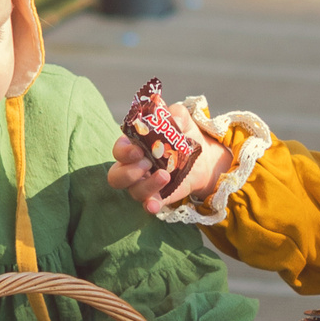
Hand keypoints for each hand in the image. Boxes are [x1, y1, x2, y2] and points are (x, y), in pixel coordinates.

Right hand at [107, 112, 232, 214]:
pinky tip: (154, 205)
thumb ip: (175, 114)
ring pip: (133, 191)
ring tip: (164, 175)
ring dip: (146, 185)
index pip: (118, 151)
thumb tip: (173, 118)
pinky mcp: (158, 197)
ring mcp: (144, 184)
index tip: (138, 149)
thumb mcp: (182, 120)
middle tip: (147, 163)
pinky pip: (148, 205)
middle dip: (129, 171)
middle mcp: (133, 167)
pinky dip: (149, 206)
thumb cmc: (184, 135)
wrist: (203, 157)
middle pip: (116, 176)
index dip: (124, 151)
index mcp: (133, 146)